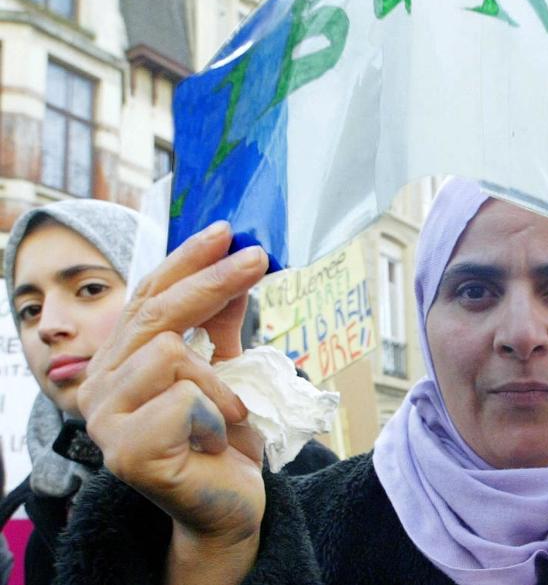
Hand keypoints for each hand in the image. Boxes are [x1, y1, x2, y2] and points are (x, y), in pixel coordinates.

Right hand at [78, 221, 268, 582]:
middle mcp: (101, 385)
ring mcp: (106, 420)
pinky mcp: (126, 452)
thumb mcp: (227, 368)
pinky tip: (214, 441)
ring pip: (170, 353)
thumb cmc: (223, 437)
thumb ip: (220, 321)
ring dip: (219, 381)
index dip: (184, 261)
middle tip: (257, 257)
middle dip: (212, 280)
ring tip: (227, 416)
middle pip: (156, 313)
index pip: (146, 296)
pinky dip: (217, 414)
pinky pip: (185, 399)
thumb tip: (237, 263)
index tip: (224, 231)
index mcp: (121, 360)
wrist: (229, 505)